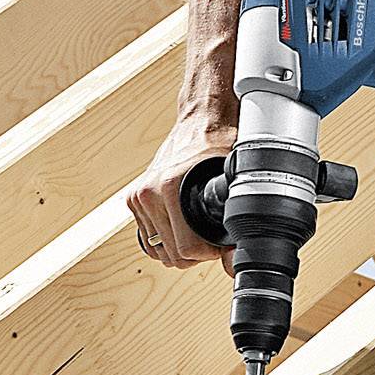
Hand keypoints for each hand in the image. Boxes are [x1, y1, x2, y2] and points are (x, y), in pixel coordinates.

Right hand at [125, 115, 234, 269]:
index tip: (221, 242)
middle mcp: (148, 193)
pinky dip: (167, 240)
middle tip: (212, 235)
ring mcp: (138, 197)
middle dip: (196, 251)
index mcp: (169, 188)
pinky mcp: (134, 199)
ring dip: (180, 247)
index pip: (187, 249)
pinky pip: (149, 239)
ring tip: (198, 229)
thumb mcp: (235, 176)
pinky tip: (183, 228)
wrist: (200, 120)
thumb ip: (240, 210)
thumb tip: (241, 246)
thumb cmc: (219, 143)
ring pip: (159, 250)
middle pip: (172, 254)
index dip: (210, 252)